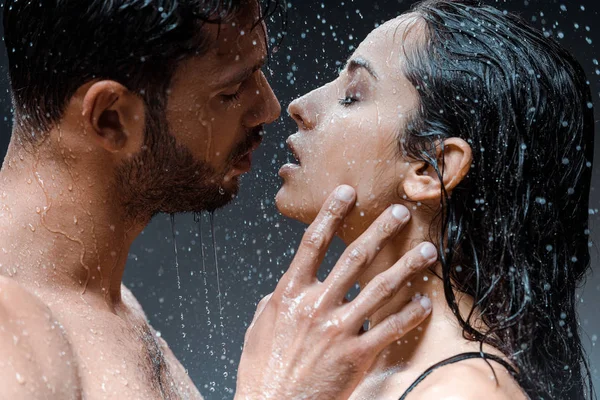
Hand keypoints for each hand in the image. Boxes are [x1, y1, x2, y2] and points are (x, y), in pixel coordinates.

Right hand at [235, 185, 437, 399]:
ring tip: (426, 250)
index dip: (331, 213)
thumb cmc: (262, 371)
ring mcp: (338, 328)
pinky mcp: (356, 354)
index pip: (312, 243)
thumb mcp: (257, 329)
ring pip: (380, 288)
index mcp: (289, 293)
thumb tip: (283, 288)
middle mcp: (316, 305)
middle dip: (381, 231)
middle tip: (400, 212)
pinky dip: (409, 314)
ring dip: (406, 266)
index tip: (347, 192)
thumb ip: (272, 303)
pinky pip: (390, 328)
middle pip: (354, 257)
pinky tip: (423, 302)